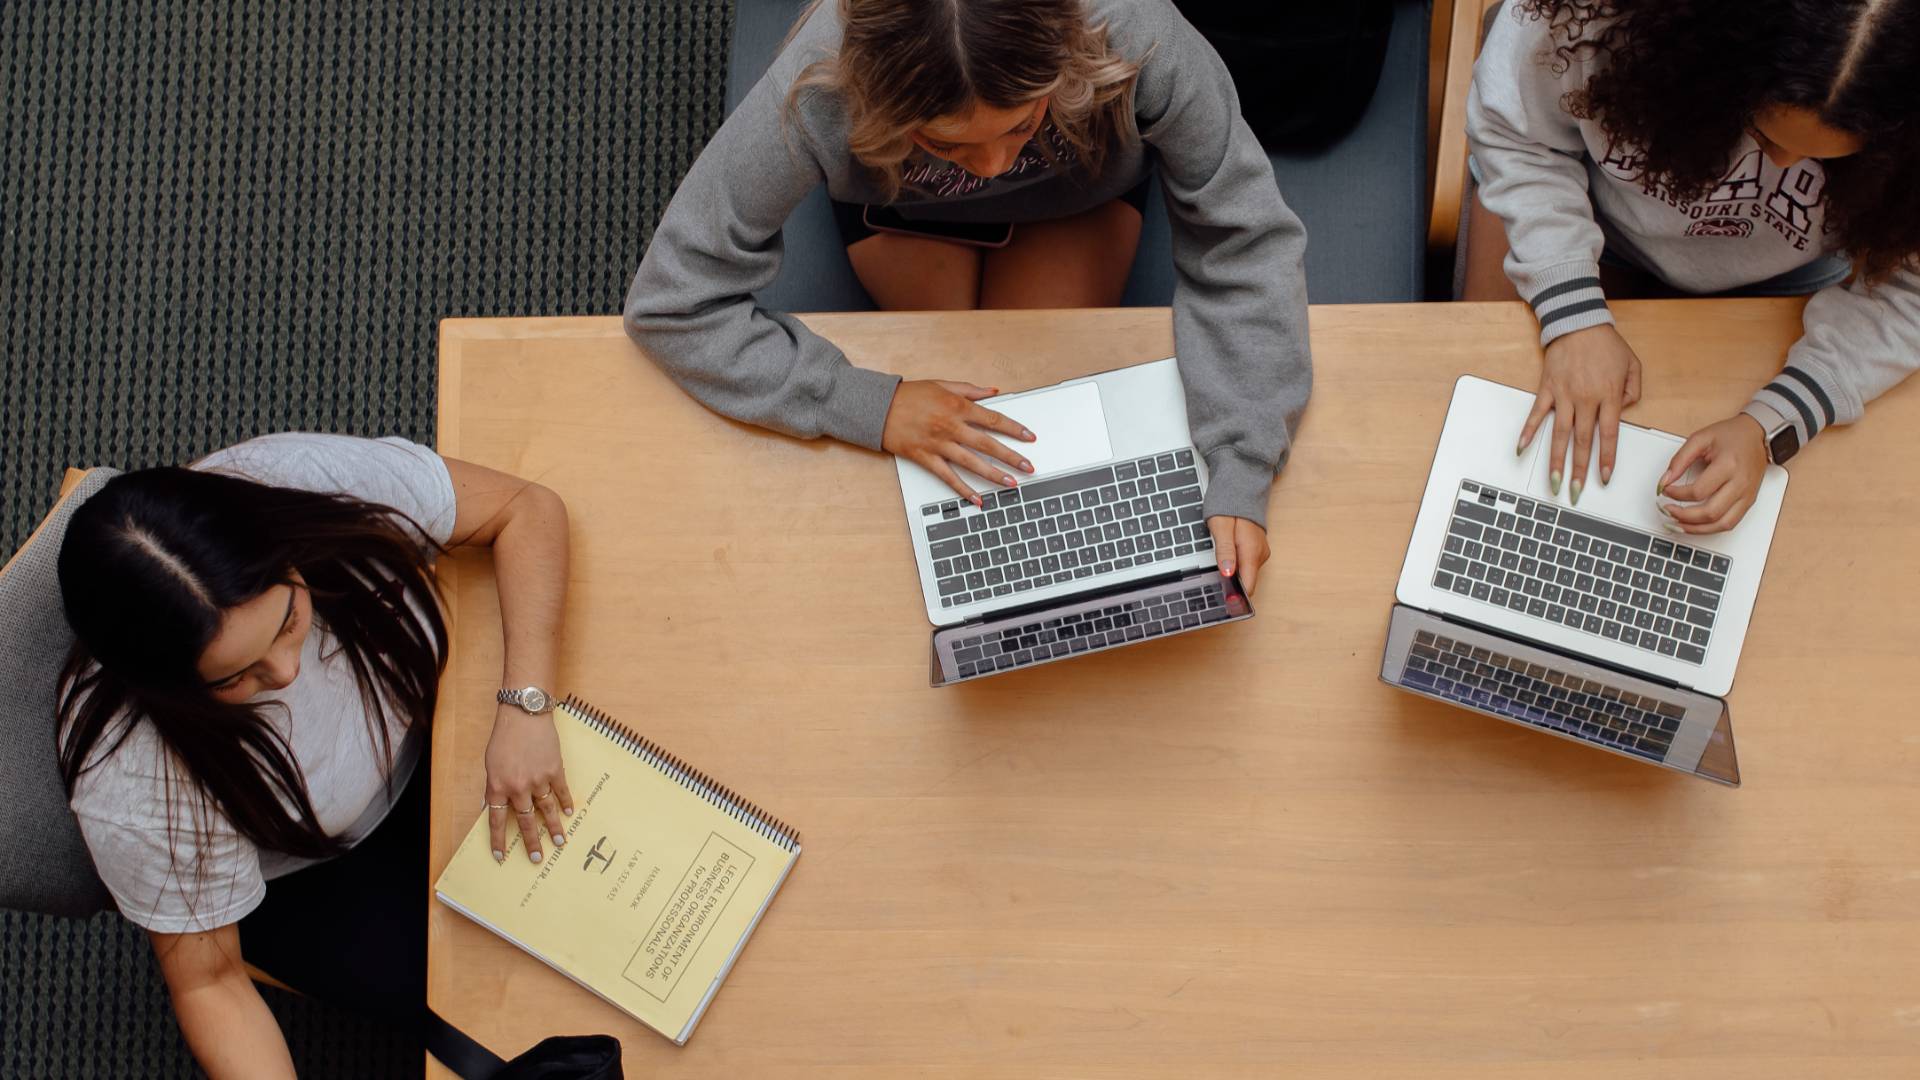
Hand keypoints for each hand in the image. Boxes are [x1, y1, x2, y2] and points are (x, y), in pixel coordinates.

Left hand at [484, 704, 574, 863]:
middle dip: (531, 842)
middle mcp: (517, 787)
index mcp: (497, 786)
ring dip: (552, 828)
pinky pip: (561, 792)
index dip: (498, 840)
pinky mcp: (554, 770)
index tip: (500, 856)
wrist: (524, 714)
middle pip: (524, 821)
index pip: (495, 821)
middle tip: (536, 858)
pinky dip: (565, 803)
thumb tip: (491, 806)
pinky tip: (569, 813)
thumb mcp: (490, 763)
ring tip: (559, 842)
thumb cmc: (504, 737)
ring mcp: (538, 779)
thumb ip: (493, 787)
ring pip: (546, 810)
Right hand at [882, 380, 1035, 504]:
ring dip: (994, 474)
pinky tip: (977, 498)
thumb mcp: (942, 385)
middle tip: (1029, 467)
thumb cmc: (909, 395)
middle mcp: (950, 426)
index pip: (993, 419)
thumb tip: (994, 391)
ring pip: (972, 463)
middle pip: (988, 444)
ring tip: (1011, 483)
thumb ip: (970, 390)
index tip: (1030, 437)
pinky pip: (948, 476)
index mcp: (957, 406)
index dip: (1014, 429)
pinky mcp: (925, 458)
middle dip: (1011, 456)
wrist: (879, 407)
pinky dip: (963, 489)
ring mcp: (938, 444)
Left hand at [1205, 516, 1269, 595]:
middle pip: (1247, 580)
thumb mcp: (1221, 527)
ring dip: (1233, 572)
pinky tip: (1228, 556)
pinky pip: (1247, 563)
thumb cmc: (1230, 508)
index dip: (1236, 595)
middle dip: (1232, 583)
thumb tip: (1227, 573)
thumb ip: (1225, 550)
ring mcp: (1260, 552)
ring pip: (1246, 572)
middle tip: (1216, 577)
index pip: (1249, 585)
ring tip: (1221, 561)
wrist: (1242, 491)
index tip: (1225, 599)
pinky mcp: (1257, 550)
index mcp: (1252, 551)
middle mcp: (1259, 554)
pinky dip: (1237, 564)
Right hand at [1517, 324, 1644, 502]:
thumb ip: (1633, 391)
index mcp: (1608, 395)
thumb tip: (1623, 411)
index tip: (1603, 478)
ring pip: (1559, 433)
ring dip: (1556, 460)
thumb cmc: (1606, 343)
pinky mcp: (1547, 388)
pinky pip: (1536, 414)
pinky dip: (1528, 431)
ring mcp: (1564, 394)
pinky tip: (1521, 448)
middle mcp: (1585, 398)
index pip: (1609, 434)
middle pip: (1582, 440)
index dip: (1606, 458)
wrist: (1578, 321)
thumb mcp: (1633, 365)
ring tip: (1554, 481)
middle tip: (1576, 492)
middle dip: (1580, 469)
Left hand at [1656, 414, 1768, 533]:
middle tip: (1668, 510)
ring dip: (1696, 529)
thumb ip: (1680, 460)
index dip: (1676, 494)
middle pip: (1710, 512)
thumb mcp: (1700, 438)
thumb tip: (1665, 480)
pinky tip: (1695, 525)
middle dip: (1684, 516)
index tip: (1666, 490)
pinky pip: (1730, 523)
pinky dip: (1710, 529)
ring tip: (1678, 524)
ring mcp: (1747, 495)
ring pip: (1721, 524)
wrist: (1757, 435)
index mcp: (1729, 465)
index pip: (1698, 491)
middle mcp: (1741, 483)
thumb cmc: (1732, 435)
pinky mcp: (1749, 502)